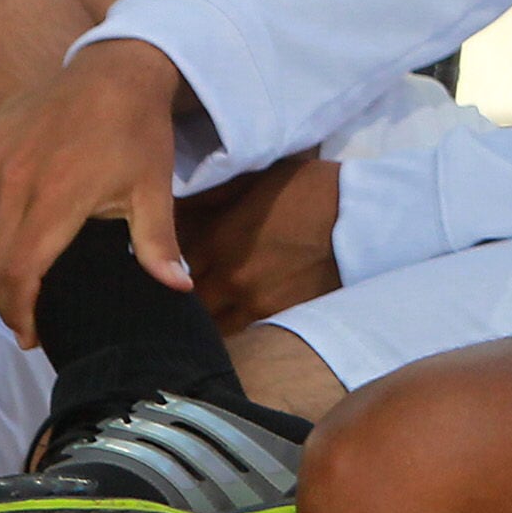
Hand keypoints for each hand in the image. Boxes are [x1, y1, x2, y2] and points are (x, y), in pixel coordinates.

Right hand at [0, 39, 188, 343]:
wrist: (115, 70)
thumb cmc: (138, 133)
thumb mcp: (154, 189)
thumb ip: (158, 243)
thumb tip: (180, 288)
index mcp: (56, 196)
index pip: (20, 270)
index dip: (19, 309)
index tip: (31, 335)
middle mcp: (14, 179)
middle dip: (3, 299)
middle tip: (22, 321)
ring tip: (8, 292)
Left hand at [175, 154, 342, 333]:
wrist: (359, 217)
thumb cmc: (306, 190)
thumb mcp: (253, 181)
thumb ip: (209, 199)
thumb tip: (172, 205)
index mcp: (217, 241)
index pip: (166, 264)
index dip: (159, 265)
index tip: (152, 263)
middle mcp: (228, 278)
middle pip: (184, 302)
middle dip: (176, 297)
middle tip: (167, 293)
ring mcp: (254, 303)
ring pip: (209, 324)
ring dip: (201, 317)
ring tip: (196, 312)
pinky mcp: (278, 316)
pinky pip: (240, 331)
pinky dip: (229, 326)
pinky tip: (227, 319)